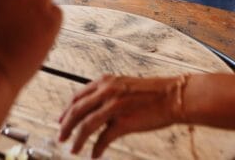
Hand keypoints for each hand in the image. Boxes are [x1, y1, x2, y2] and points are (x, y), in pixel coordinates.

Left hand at [58, 74, 184, 157]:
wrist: (173, 96)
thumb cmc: (152, 92)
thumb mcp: (124, 85)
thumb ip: (108, 93)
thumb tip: (95, 107)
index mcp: (105, 82)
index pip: (77, 97)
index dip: (67, 110)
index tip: (61, 120)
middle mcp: (106, 92)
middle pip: (76, 111)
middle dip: (65, 125)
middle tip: (60, 136)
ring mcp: (114, 107)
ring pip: (85, 125)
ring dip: (76, 139)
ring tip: (73, 149)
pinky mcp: (123, 123)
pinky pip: (103, 139)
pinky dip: (96, 148)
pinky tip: (94, 154)